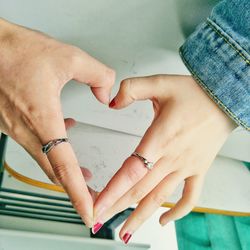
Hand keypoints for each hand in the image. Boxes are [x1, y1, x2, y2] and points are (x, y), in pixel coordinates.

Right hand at [0, 18, 114, 226]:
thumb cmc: (15, 49)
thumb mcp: (68, 57)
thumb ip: (97, 75)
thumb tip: (106, 94)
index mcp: (41, 116)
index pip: (64, 165)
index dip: (78, 192)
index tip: (88, 211)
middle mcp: (25, 129)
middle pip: (54, 171)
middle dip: (76, 190)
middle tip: (93, 201)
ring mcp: (15, 128)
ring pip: (45, 160)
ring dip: (66, 171)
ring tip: (84, 177)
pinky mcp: (11, 122)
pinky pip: (36, 144)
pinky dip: (54, 149)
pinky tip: (65, 135)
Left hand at [93, 74, 235, 241]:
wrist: (224, 98)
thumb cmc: (195, 92)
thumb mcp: (160, 82)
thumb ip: (132, 89)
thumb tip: (112, 102)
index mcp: (161, 138)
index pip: (131, 171)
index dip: (113, 191)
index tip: (97, 206)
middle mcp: (173, 157)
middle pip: (141, 189)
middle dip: (117, 206)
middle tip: (99, 220)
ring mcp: (187, 166)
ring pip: (161, 198)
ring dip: (141, 216)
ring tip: (125, 231)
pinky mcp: (198, 169)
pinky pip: (190, 196)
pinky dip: (178, 212)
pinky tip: (165, 221)